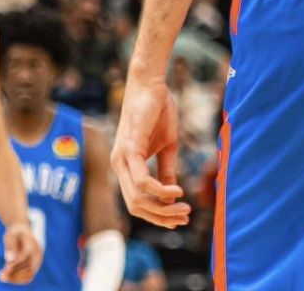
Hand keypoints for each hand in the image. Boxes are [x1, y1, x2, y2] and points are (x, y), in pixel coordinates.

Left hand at [0, 226, 41, 284]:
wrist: (23, 232)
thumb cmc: (15, 234)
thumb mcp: (10, 236)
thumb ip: (10, 246)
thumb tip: (9, 259)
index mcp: (33, 245)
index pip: (24, 257)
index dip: (15, 264)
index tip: (5, 268)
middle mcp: (38, 255)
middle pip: (28, 269)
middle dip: (14, 274)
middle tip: (0, 274)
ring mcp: (37, 262)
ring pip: (28, 276)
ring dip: (15, 278)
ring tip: (1, 275)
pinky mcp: (34, 267)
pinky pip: (28, 277)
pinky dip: (17, 279)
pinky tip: (7, 276)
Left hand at [111, 73, 191, 227]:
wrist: (151, 84)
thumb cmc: (157, 111)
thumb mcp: (166, 146)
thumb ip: (166, 169)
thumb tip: (172, 195)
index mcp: (125, 166)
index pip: (137, 202)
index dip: (157, 214)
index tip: (179, 218)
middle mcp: (118, 165)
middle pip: (135, 206)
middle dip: (161, 217)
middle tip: (185, 217)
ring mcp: (121, 158)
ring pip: (138, 198)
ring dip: (163, 208)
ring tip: (184, 207)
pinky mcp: (130, 149)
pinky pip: (142, 180)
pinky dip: (160, 190)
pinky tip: (177, 191)